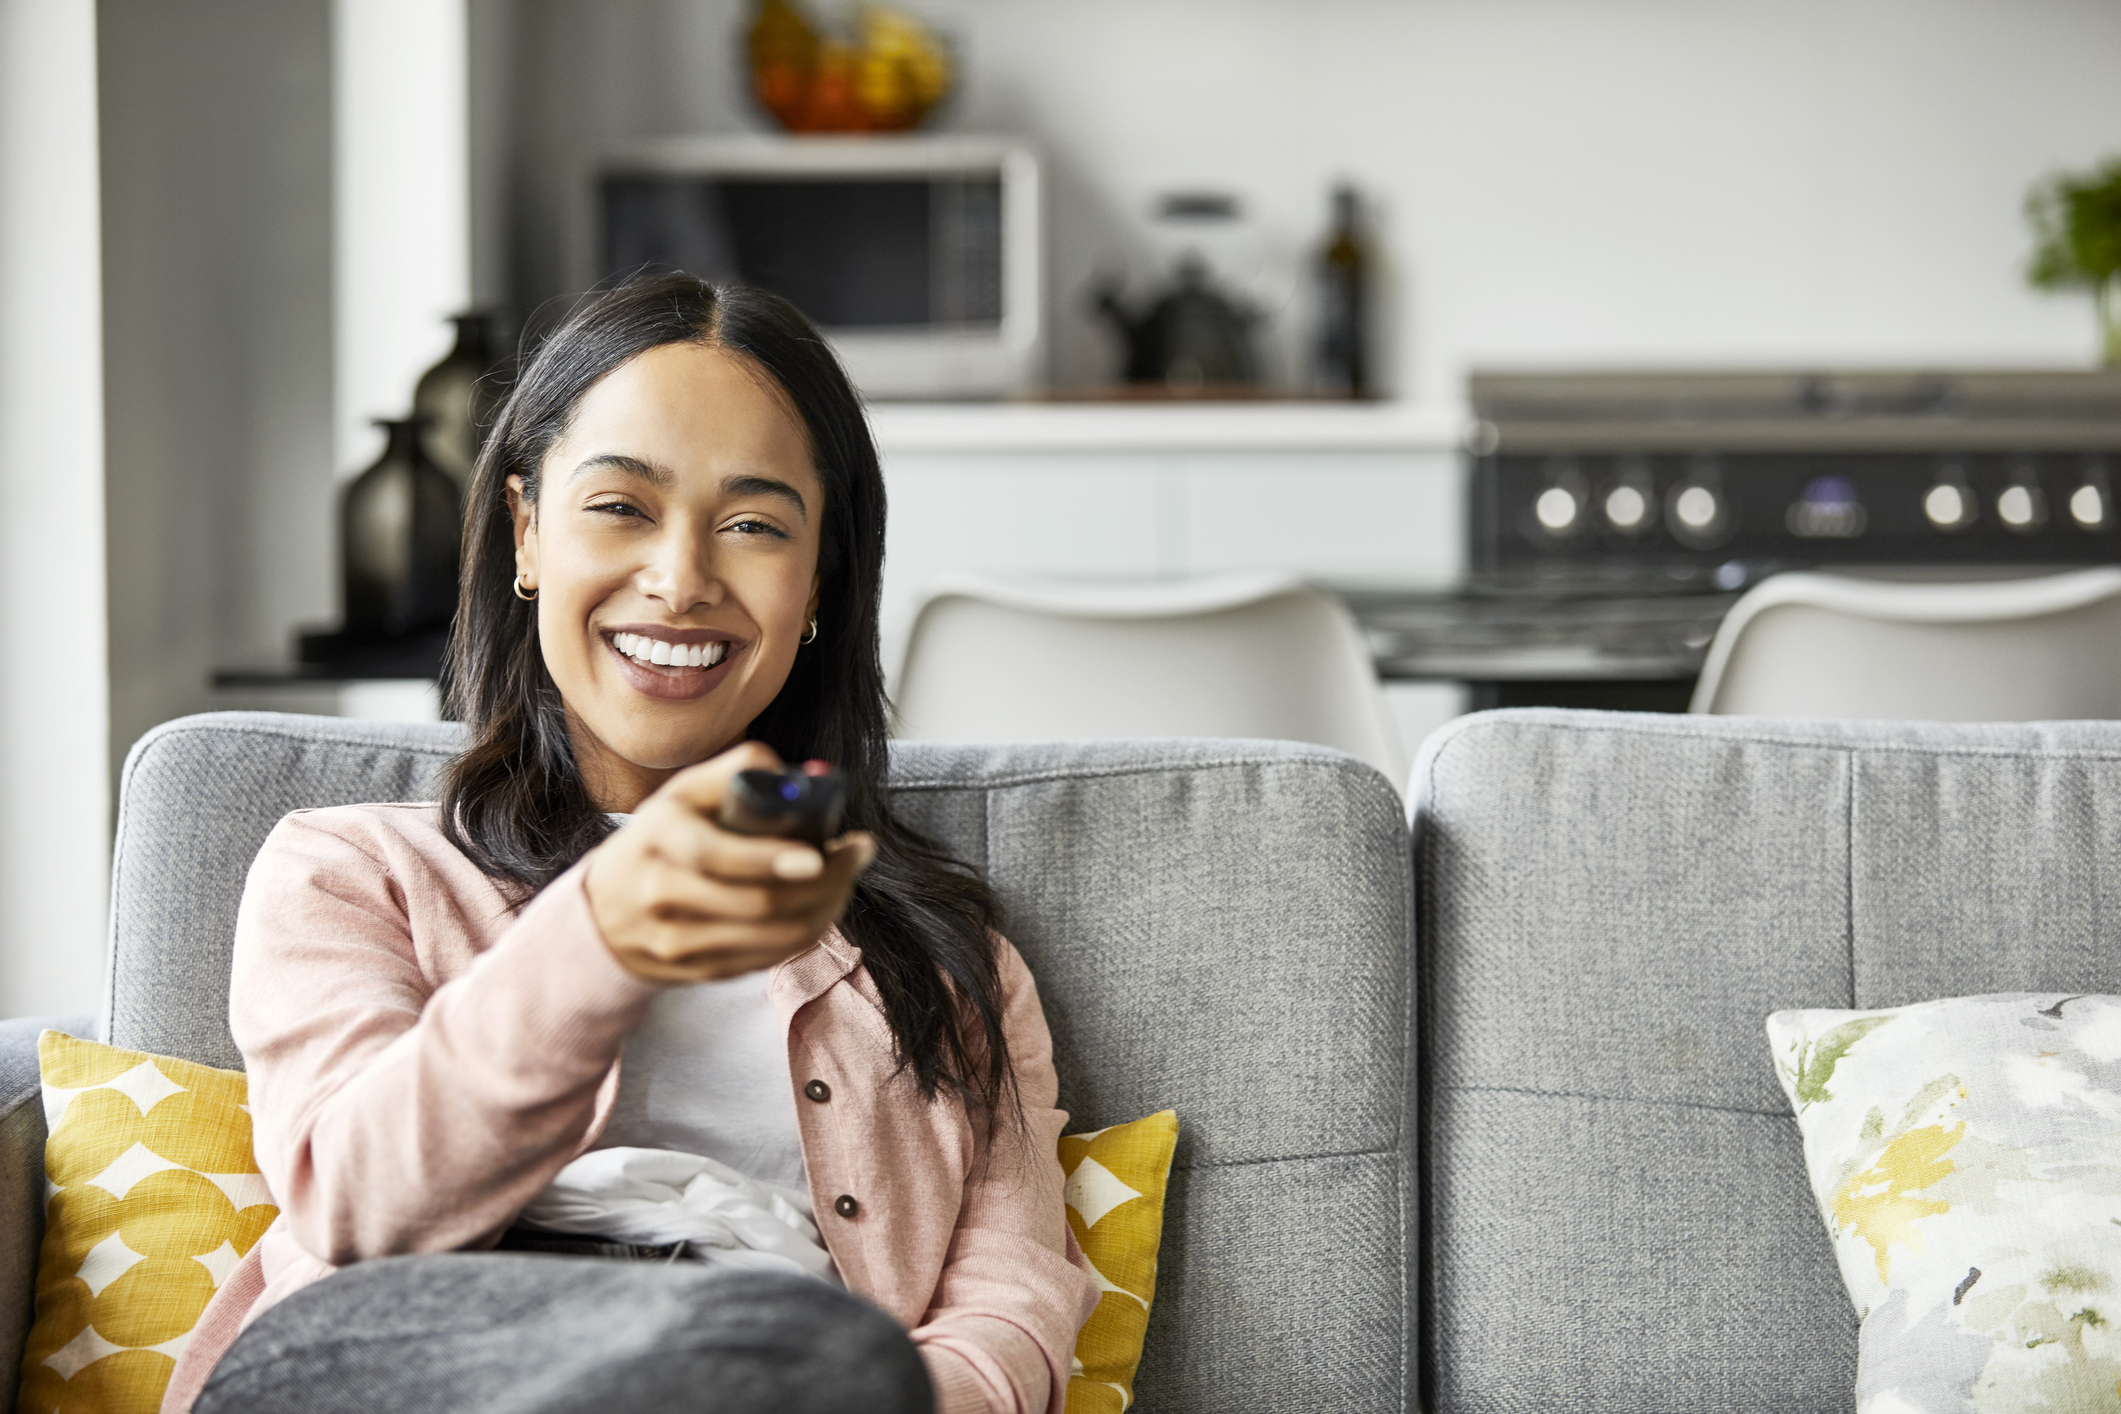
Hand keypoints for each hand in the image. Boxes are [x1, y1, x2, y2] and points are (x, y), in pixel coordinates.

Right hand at [585, 742, 876, 983]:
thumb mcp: (680, 795)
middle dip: (823, 882)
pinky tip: (823, 906)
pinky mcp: (697, 973)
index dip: (771, 859)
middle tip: (856, 854)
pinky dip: (806, 933)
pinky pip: (766, 959)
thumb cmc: (658, 840)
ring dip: (825, 908)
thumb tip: (799, 774)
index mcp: (658, 837)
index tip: (818, 854)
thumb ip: (734, 773)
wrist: (601, 912)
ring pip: (771, 937)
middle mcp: (661, 893)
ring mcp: (677, 941)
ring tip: (847, 878)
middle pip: (757, 903)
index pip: (716, 855)